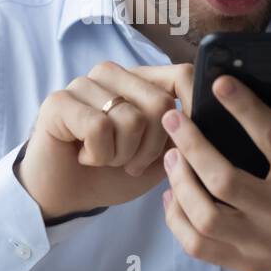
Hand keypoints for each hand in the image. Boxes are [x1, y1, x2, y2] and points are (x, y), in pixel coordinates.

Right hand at [16, 61, 193, 220]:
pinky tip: (84, 156)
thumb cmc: (112, 173)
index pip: (181, 76)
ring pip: (131, 118)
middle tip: (129, 161)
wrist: (66, 196)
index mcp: (139, 80)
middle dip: (151, 148)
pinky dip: (98, 155)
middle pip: (160, 103)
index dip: (193, 106)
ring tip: (105, 157)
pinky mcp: (59, 101)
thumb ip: (183, 135)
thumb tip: (211, 120)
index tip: (187, 141)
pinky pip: (98, 127)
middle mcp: (112, 74)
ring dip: (121, 154)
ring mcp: (84, 83)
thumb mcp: (159, 156)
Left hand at [159, 78, 270, 270]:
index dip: (244, 107)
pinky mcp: (247, 263)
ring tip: (171, 155)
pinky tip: (173, 194)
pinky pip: (199, 246)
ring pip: (205, 216)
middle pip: (224, 179)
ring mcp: (261, 242)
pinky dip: (177, 220)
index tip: (219, 84)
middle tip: (173, 117)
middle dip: (191, 144)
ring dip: (180, 182)